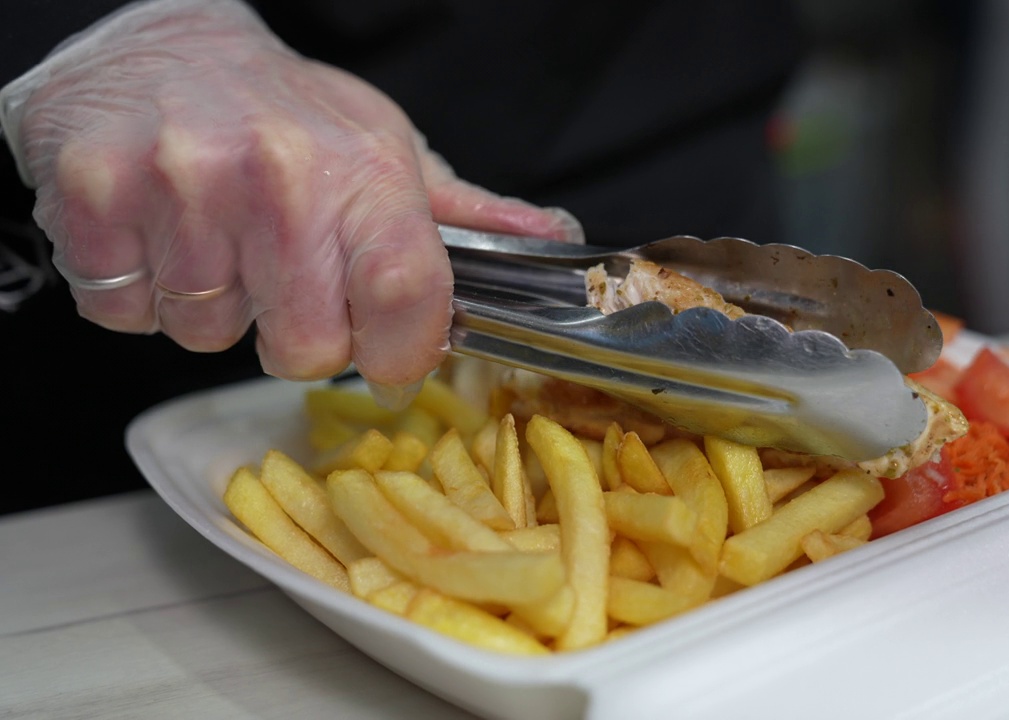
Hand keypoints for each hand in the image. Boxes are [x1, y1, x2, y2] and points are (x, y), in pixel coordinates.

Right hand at [2, 0, 579, 405]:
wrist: (155, 44)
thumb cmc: (283, 111)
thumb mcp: (385, 149)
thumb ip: (464, 215)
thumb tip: (554, 241)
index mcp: (362, 171)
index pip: (407, 297)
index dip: (402, 352)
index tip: (389, 354)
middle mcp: (276, 176)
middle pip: (302, 349)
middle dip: (294, 331)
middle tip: (281, 274)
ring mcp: (180, 184)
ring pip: (206, 334)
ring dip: (212, 305)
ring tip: (214, 235)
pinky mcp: (94, 197)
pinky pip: (125, 313)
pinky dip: (138, 291)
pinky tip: (157, 233)